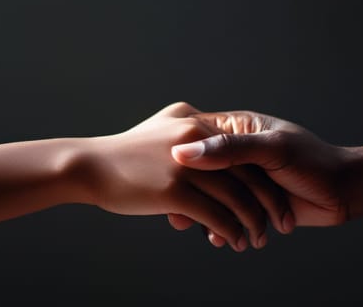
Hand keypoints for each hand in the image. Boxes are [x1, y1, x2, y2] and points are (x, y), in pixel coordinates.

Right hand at [82, 103, 289, 250]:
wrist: (87, 165)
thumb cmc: (124, 154)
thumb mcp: (161, 130)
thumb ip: (190, 133)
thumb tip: (208, 142)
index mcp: (196, 122)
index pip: (241, 151)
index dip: (261, 176)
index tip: (272, 199)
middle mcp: (196, 137)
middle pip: (245, 174)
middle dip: (266, 204)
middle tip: (275, 225)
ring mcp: (186, 163)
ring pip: (234, 196)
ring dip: (250, 222)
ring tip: (256, 239)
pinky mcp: (174, 189)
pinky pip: (214, 213)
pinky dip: (229, 230)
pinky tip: (233, 241)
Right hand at [170, 110, 362, 244]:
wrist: (344, 191)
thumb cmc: (312, 161)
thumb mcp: (272, 149)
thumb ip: (231, 149)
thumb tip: (184, 152)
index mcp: (239, 129)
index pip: (199, 139)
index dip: (179, 158)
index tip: (162, 174)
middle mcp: (237, 153)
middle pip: (201, 173)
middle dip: (189, 195)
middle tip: (173, 214)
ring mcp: (243, 179)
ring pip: (211, 197)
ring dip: (205, 215)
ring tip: (192, 229)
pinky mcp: (251, 204)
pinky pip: (227, 216)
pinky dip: (221, 229)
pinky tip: (219, 239)